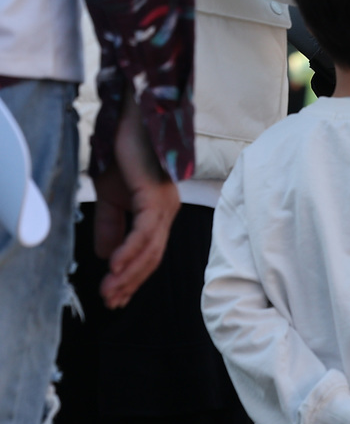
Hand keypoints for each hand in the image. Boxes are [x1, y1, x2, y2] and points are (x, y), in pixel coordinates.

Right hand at [94, 93, 179, 307]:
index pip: (149, 253)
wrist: (127, 121)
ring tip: (110, 291)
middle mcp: (167, 211)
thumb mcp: (111, 197)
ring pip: (150, 248)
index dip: (133, 276)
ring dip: (129, 272)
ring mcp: (164, 204)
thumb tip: (107, 257)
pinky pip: (144, 230)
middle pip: (152, 256)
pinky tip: (115, 265)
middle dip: (131, 281)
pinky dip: (130, 250)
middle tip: (111, 302)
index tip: (116, 297)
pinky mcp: (155, 195)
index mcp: (158, 213)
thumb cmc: (122, 154)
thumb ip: (111, 225)